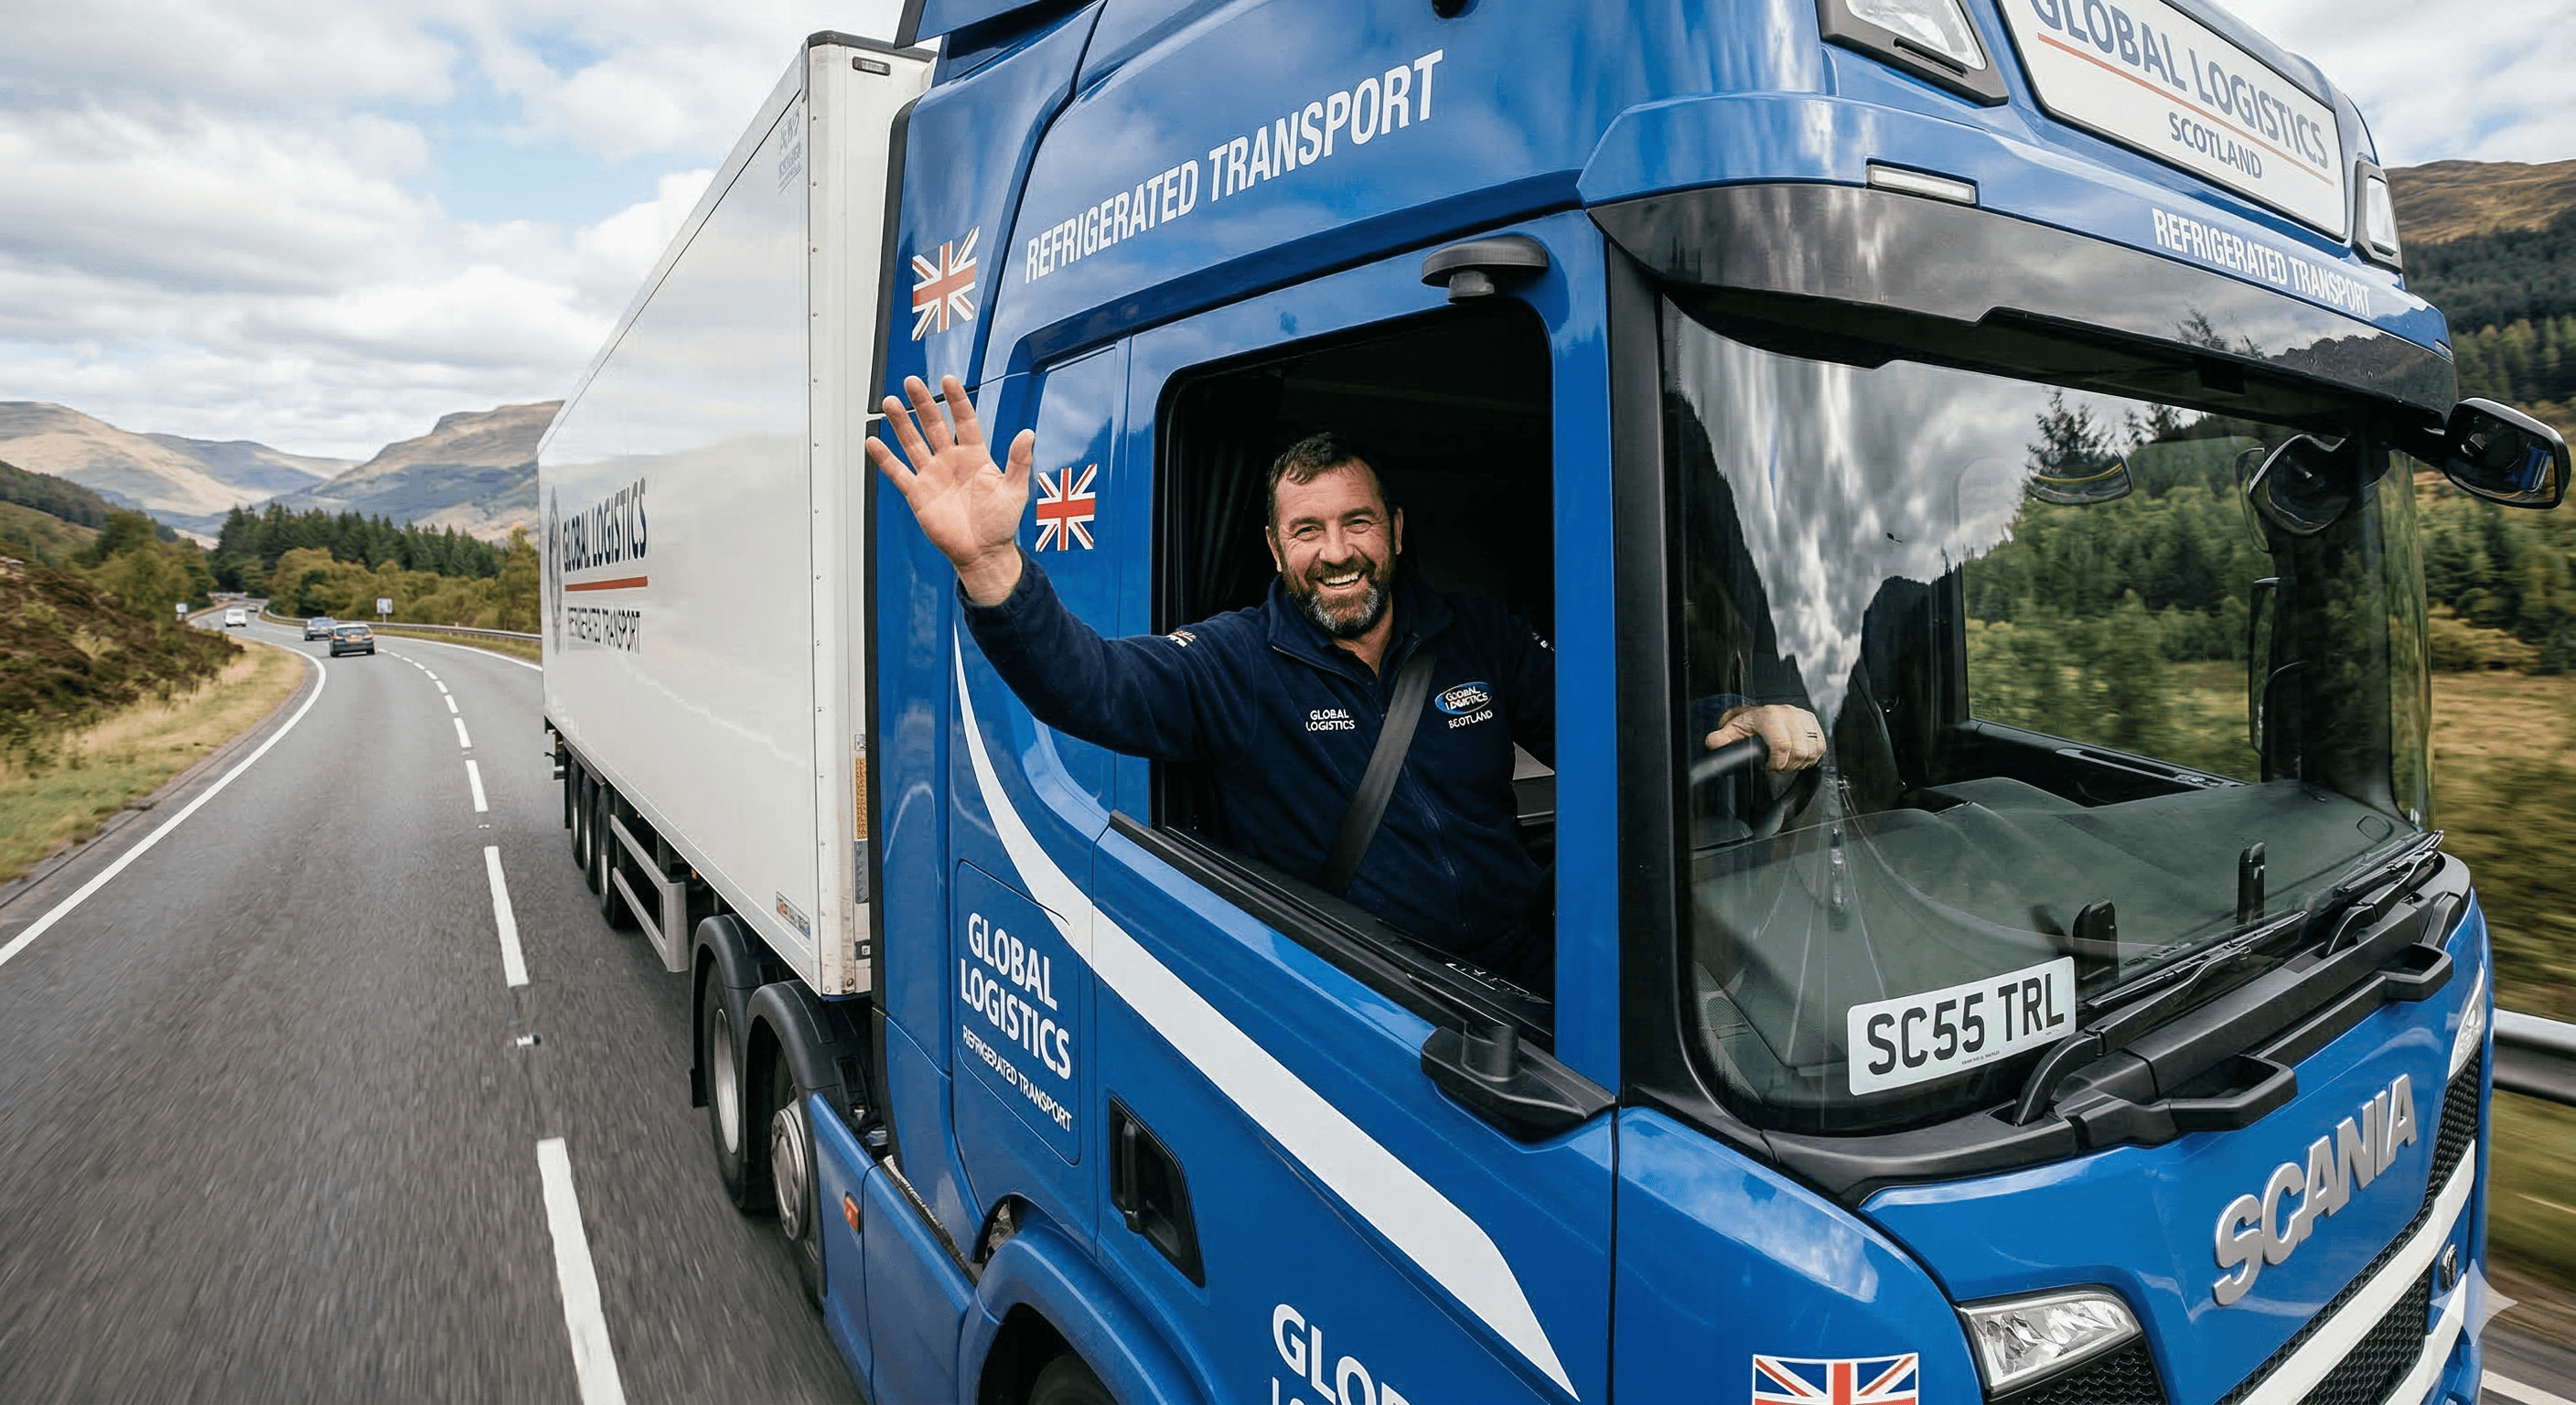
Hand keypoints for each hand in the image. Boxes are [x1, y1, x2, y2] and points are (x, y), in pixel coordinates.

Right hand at [865, 373, 1035, 605]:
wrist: (983, 553)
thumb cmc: (1001, 524)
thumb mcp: (1015, 491)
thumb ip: (1019, 461)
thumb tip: (1028, 434)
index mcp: (976, 456)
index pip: (965, 420)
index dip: (956, 400)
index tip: (948, 380)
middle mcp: (951, 461)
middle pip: (934, 425)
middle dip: (923, 403)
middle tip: (911, 382)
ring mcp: (933, 475)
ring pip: (913, 443)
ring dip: (901, 423)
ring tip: (890, 403)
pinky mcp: (918, 494)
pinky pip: (898, 472)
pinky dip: (885, 458)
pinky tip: (873, 442)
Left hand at [1705, 704, 1825, 772]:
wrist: (1764, 712)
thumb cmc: (1751, 721)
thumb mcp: (1734, 728)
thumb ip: (1723, 738)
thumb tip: (1712, 743)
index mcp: (1770, 715)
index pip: (1782, 745)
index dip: (1777, 762)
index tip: (1770, 766)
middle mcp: (1789, 714)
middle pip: (1799, 751)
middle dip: (1788, 764)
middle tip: (1778, 765)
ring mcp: (1803, 718)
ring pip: (1811, 750)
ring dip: (1800, 762)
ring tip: (1786, 760)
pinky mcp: (1814, 724)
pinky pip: (1820, 747)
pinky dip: (1810, 757)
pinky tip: (1798, 756)